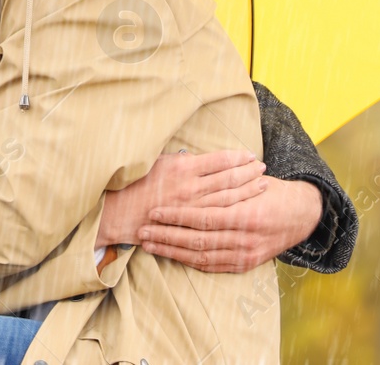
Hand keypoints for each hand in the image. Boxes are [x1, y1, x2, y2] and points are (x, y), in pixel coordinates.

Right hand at [98, 150, 264, 246]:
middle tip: (262, 167)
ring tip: (262, 184)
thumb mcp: (156, 163)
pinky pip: (216, 218)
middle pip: (229, 179)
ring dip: (247, 191)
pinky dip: (234, 211)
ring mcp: (192, 208)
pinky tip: (246, 207)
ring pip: (227, 199)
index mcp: (183, 167)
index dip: (237, 157)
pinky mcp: (189, 224)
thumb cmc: (133, 183)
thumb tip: (198, 159)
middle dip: (248, 173)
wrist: (117, 212)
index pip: (219, 161)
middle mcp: (191, 188)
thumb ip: (180, 162)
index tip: (249, 155)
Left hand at [137, 176, 323, 272]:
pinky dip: (190, 262)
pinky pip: (213, 266)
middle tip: (142, 231)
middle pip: (198, 240)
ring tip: (149, 244)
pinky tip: (172, 256)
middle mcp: (246, 238)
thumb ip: (223, 180)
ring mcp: (246, 254)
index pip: (203, 217)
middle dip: (166, 236)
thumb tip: (188, 165)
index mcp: (246, 214)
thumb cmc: (271, 190)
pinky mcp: (246, 264)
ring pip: (202, 256)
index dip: (176, 216)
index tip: (153, 212)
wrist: (302, 214)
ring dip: (172, 251)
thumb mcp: (251, 179)